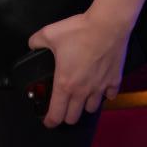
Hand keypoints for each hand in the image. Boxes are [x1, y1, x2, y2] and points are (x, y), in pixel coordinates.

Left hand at [27, 10, 128, 128]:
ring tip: (80, 95)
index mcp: (65, 84)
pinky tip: (100, 86)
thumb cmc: (78, 31)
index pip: (56, 114)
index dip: (50, 121)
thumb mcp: (49, 33)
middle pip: (74, 117)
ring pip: (91, 109)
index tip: (47, 121)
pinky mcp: (115, 82)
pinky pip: (109, 96)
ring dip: (84, 105)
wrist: (107, 26)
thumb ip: (36, 42)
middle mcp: (82, 91)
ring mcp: (100, 88)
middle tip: (63, 106)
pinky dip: (104, 94)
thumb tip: (31, 46)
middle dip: (66, 115)